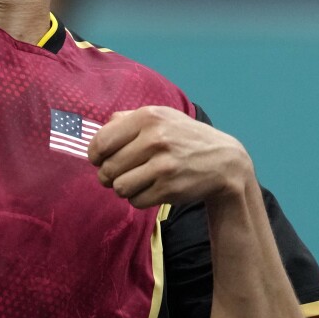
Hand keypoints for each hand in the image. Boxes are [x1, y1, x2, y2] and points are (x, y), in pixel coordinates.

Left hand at [88, 105, 253, 208]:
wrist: (224, 162)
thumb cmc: (184, 138)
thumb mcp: (161, 116)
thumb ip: (128, 118)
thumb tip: (100, 129)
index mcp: (148, 117)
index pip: (101, 142)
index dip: (94, 156)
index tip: (99, 160)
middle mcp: (155, 139)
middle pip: (107, 168)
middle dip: (108, 175)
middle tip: (119, 174)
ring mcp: (163, 165)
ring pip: (119, 187)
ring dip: (123, 188)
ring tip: (136, 181)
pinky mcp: (170, 189)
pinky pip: (135, 201)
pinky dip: (138, 198)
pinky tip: (150, 189)